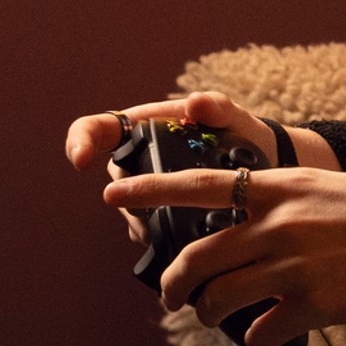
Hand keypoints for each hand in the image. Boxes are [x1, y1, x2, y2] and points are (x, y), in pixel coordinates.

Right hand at [65, 91, 290, 243]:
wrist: (265, 166)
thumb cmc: (242, 133)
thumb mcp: (232, 117)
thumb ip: (217, 107)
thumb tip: (194, 102)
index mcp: (146, 127)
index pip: (97, 129)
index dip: (80, 141)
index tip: (81, 161)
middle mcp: (140, 158)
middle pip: (115, 179)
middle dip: (127, 197)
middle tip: (152, 208)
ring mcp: (149, 188)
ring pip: (129, 209)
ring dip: (142, 222)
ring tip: (169, 227)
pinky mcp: (162, 213)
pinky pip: (146, 229)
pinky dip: (157, 236)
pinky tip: (179, 243)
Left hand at [104, 159, 345, 345]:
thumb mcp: (324, 189)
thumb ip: (280, 204)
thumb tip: (244, 228)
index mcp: (279, 188)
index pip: (199, 184)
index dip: (150, 190)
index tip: (112, 193)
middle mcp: (277, 225)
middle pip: (198, 258)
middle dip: (174, 283)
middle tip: (171, 297)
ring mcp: (292, 266)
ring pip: (218, 298)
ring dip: (208, 313)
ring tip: (213, 317)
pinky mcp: (311, 304)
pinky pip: (259, 331)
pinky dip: (256, 339)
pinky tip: (268, 335)